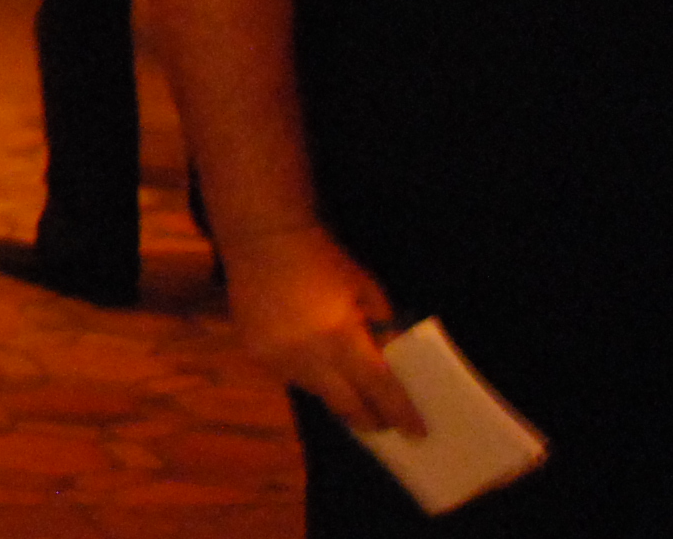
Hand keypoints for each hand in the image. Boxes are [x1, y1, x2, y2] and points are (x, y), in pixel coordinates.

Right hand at [225, 225, 420, 436]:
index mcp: (339, 337)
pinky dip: (308, 374)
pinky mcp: (255, 353)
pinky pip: (290, 376)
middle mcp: (306, 356)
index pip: (378, 388)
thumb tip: (392, 365)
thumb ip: (382, 330)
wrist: (262, 239)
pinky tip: (314, 359)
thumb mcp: (367, 291)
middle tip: (385, 423)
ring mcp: (276, 358)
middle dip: (370, 417)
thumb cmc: (322, 259)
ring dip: (337, 392)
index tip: (417, 432)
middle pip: (346, 404)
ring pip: (317, 393)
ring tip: (349, 388)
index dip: (400, 412)